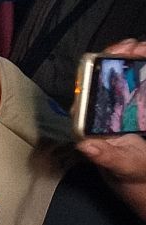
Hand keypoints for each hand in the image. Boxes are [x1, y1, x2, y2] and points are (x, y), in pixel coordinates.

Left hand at [76, 39, 145, 220]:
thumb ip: (105, 157)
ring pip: (120, 78)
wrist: (144, 178)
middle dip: (117, 58)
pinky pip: (134, 85)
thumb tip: (85, 145)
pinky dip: (141, 69)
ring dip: (131, 60)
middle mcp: (98, 111)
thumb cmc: (130, 173)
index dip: (97, 69)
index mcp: (89, 122)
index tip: (112, 55)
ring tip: (142, 47)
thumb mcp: (123, 167)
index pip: (87, 90)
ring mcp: (115, 107)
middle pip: (103, 78)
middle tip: (134, 46)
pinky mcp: (129, 106)